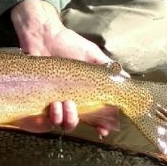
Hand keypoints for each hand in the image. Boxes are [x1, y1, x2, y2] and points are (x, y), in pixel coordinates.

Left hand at [11, 0, 118, 136]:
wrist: (43, 36)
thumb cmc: (68, 44)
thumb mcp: (91, 54)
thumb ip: (107, 66)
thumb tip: (126, 78)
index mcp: (84, 92)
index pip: (93, 114)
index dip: (100, 124)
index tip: (102, 129)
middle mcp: (70, 99)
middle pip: (75, 122)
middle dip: (75, 119)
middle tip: (72, 105)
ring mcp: (54, 100)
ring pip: (60, 122)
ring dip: (63, 118)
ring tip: (59, 103)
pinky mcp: (40, 98)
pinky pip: (44, 117)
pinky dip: (50, 116)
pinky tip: (52, 105)